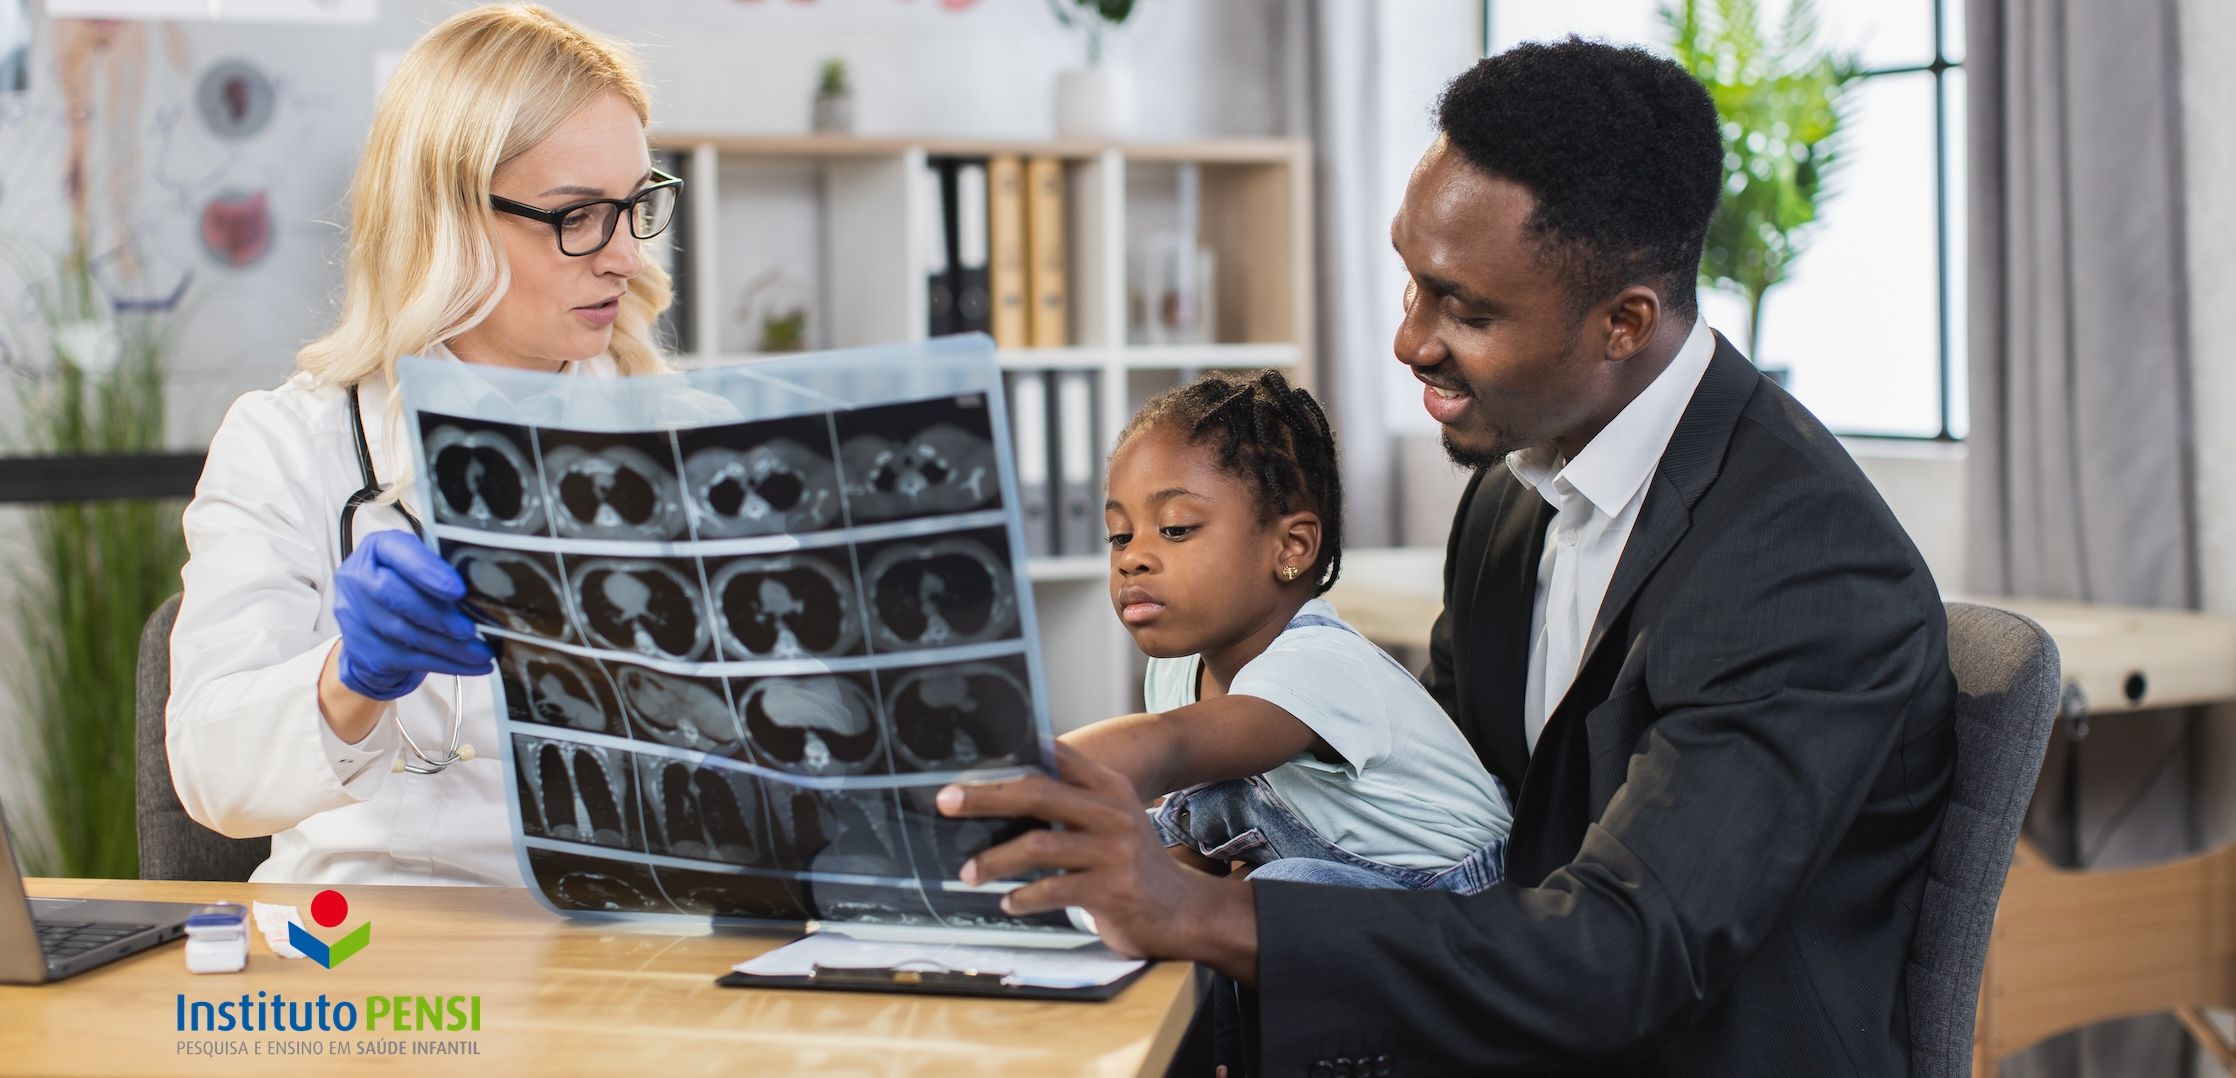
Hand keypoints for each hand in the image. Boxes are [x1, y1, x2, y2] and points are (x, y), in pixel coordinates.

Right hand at [331, 530, 492, 700]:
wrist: (372, 626)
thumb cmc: (405, 587)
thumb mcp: (419, 566)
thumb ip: (439, 567)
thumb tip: (482, 585)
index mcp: (377, 549)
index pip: (397, 552)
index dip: (426, 570)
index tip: (457, 589)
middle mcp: (358, 579)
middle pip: (393, 595)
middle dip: (437, 615)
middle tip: (469, 629)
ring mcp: (356, 617)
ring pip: (405, 633)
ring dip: (449, 646)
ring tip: (481, 652)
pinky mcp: (366, 650)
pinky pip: (410, 660)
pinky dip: (447, 664)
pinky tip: (472, 665)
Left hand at [938, 743, 1259, 981]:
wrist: (1181, 910)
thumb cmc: (1130, 864)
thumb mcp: (1110, 821)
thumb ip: (1071, 803)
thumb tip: (1003, 793)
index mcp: (1109, 788)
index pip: (1058, 756)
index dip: (1015, 749)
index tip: (973, 753)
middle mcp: (1112, 813)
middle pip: (1038, 792)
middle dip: (985, 795)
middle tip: (947, 801)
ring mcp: (1113, 851)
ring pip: (1038, 845)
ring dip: (995, 860)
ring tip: (969, 872)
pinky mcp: (1112, 890)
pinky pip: (1053, 890)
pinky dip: (1024, 898)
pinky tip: (1009, 902)